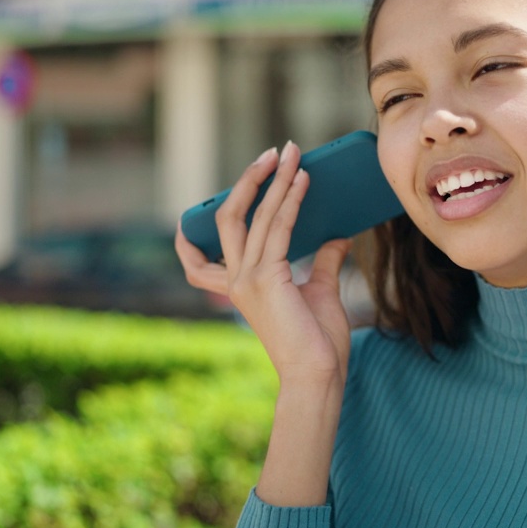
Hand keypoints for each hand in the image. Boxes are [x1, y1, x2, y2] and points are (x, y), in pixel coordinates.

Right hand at [175, 142, 353, 389]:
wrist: (317, 375)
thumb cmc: (318, 342)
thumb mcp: (320, 293)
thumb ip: (323, 262)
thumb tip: (338, 235)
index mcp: (239, 289)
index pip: (198, 264)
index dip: (187, 240)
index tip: (189, 217)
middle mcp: (236, 281)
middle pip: (228, 219)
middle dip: (250, 181)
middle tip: (276, 153)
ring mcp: (247, 279)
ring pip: (255, 217)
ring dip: (277, 180)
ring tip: (294, 154)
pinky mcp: (265, 278)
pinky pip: (277, 228)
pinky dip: (291, 200)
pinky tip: (304, 181)